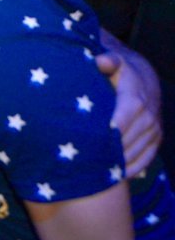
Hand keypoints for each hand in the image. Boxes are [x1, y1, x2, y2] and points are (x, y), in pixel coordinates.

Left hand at [96, 46, 161, 177]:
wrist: (144, 78)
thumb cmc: (119, 71)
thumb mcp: (114, 62)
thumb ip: (107, 61)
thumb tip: (101, 61)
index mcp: (134, 100)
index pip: (119, 123)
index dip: (105, 137)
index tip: (87, 148)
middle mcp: (148, 117)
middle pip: (126, 142)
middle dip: (107, 154)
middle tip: (84, 166)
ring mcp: (154, 130)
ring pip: (135, 153)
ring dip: (118, 165)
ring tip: (95, 175)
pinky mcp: (156, 139)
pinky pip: (146, 159)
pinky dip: (132, 170)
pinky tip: (115, 178)